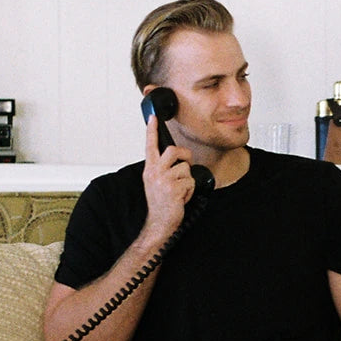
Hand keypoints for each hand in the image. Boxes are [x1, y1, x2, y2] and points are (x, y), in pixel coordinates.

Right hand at [141, 111, 197, 241]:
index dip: (152, 130)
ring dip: (187, 181)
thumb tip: (176, 159)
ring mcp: (164, 181)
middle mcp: (155, 172)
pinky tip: (182, 199)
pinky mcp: (174, 189)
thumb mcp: (155, 182)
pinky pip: (190, 182)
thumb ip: (162, 169)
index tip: (153, 117)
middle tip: (186, 163)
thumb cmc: (160, 203)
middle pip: (174, 150)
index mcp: (150, 169)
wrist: (159, 223)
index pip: (150, 145)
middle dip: (185, 155)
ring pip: (186, 169)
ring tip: (179, 191)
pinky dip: (190, 192)